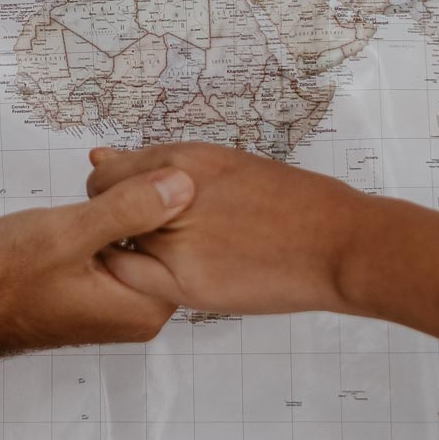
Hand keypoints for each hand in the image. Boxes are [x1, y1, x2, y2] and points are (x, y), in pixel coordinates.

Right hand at [0, 166, 195, 356]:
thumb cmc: (1, 279)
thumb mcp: (69, 233)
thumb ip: (130, 208)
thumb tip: (184, 185)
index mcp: (143, 306)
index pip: (183, 239)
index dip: (165, 194)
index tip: (139, 165)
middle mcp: (138, 312)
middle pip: (164, 238)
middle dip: (145, 196)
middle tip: (112, 164)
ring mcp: (117, 304)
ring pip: (140, 238)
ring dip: (124, 204)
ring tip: (100, 173)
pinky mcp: (96, 293)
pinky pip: (118, 247)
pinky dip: (108, 219)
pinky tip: (88, 196)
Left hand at [87, 142, 374, 315]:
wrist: (338, 243)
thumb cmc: (292, 203)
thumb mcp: (227, 165)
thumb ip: (163, 167)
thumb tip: (100, 156)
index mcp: (185, 159)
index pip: (109, 174)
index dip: (114, 194)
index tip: (129, 207)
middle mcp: (172, 195)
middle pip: (106, 210)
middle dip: (116, 222)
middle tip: (150, 235)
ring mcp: (177, 241)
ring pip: (118, 247)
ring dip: (130, 250)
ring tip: (172, 254)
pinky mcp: (187, 284)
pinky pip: (134, 280)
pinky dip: (140, 278)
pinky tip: (172, 275)